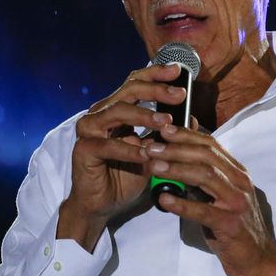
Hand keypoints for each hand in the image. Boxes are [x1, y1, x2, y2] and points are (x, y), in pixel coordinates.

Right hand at [57, 63, 184, 250]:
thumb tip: (192, 117)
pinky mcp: (84, 149)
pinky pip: (108, 145)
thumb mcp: (153, 151)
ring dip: (144, 115)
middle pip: (128, 90)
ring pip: (118, 111)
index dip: (156, 74)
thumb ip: (166, 133)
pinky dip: (129, 148)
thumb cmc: (125, 174)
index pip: (135, 83)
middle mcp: (100, 113)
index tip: (178, 71)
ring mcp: (89, 129)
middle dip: (156, 90)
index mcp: (115, 109)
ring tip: (166, 122)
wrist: (102, 204)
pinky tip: (146, 153)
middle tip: (179, 95)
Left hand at [142, 124, 275, 275]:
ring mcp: (237, 202)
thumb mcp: (220, 195)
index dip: (186, 134)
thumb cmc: (234, 226)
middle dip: (176, 148)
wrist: (258, 259)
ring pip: (205, 176)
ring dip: (176, 169)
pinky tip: (163, 199)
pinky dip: (182, 203)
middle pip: (206, 155)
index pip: (211, 144)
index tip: (163, 128)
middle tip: (151, 147)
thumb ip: (204, 175)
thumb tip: (177, 155)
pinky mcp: (231, 225)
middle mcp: (240, 182)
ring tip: (153, 167)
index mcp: (237, 172)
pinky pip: (203, 211)